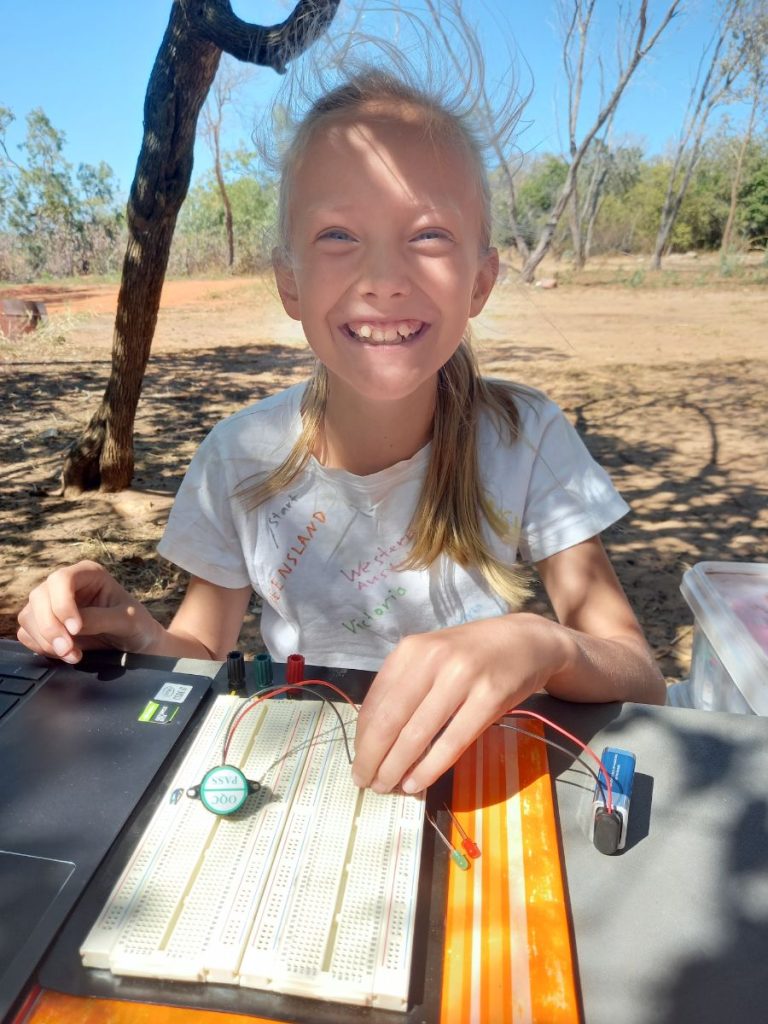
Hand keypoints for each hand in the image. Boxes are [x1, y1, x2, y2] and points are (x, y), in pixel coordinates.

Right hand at [17, 560, 161, 663]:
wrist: (135, 644)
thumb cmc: (136, 625)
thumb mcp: (128, 620)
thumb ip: (101, 619)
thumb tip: (71, 626)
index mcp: (88, 574)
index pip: (61, 579)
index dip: (62, 604)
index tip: (76, 629)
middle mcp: (65, 585)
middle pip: (39, 597)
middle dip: (51, 627)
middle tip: (69, 650)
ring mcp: (52, 604)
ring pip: (28, 616)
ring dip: (45, 640)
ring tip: (72, 655)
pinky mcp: (44, 624)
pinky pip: (27, 633)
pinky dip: (41, 646)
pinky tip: (64, 654)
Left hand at [351, 613, 570, 793]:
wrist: (524, 641)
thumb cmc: (470, 654)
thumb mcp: (430, 658)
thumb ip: (402, 687)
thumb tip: (371, 738)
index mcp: (411, 649)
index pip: (375, 701)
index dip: (362, 738)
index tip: (357, 761)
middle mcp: (433, 659)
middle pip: (391, 720)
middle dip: (372, 757)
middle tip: (364, 782)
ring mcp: (462, 678)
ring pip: (418, 735)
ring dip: (396, 768)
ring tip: (386, 787)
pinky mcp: (489, 698)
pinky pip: (452, 742)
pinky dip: (429, 768)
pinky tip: (415, 783)